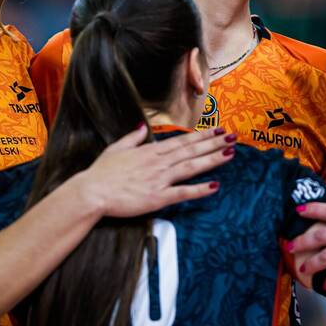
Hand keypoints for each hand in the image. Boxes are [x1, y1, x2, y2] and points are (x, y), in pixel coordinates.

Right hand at [74, 125, 235, 217]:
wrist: (92, 192)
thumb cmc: (101, 173)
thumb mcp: (116, 148)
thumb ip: (133, 137)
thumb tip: (143, 128)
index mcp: (150, 151)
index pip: (182, 141)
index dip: (202, 135)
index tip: (217, 129)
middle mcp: (159, 162)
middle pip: (192, 150)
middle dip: (214, 143)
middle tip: (232, 136)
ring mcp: (160, 179)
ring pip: (192, 167)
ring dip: (212, 159)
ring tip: (230, 153)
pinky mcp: (158, 197)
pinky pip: (183, 192)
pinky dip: (200, 189)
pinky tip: (215, 186)